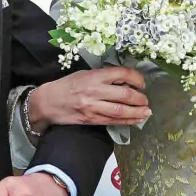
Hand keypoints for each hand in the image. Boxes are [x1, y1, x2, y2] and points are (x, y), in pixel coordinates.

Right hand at [28, 67, 150, 132]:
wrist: (48, 102)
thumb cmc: (67, 85)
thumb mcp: (84, 74)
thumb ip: (103, 77)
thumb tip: (124, 81)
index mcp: (94, 76)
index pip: (121, 74)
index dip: (136, 77)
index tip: (141, 82)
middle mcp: (95, 91)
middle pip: (125, 94)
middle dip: (139, 98)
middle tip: (145, 99)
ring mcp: (93, 107)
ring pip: (121, 111)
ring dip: (137, 112)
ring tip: (146, 111)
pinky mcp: (91, 120)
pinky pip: (113, 121)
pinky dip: (127, 121)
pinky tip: (136, 119)